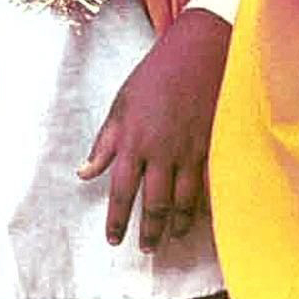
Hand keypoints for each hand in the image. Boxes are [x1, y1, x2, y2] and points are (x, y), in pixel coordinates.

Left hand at [78, 8, 230, 250]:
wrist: (199, 50)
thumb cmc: (156, 74)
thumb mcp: (121, 103)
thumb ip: (104, 143)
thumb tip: (85, 173)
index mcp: (134, 141)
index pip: (122, 192)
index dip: (117, 220)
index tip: (114, 240)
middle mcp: (162, 151)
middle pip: (155, 204)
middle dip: (150, 231)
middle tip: (147, 249)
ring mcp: (190, 150)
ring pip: (184, 201)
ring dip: (178, 224)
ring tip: (174, 237)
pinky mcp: (213, 144)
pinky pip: (209, 184)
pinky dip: (205, 205)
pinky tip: (202, 217)